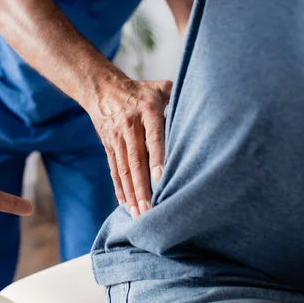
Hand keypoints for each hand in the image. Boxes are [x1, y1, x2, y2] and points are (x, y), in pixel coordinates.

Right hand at [87, 79, 171, 218]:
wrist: (102, 88)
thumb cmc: (140, 90)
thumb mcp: (159, 88)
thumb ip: (178, 98)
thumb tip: (201, 106)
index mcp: (147, 111)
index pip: (153, 137)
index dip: (157, 158)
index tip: (161, 178)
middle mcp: (130, 126)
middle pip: (135, 161)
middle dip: (142, 187)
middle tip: (149, 209)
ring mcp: (117, 138)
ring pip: (124, 169)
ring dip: (131, 193)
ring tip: (138, 214)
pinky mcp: (108, 146)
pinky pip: (114, 170)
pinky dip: (120, 188)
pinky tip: (125, 205)